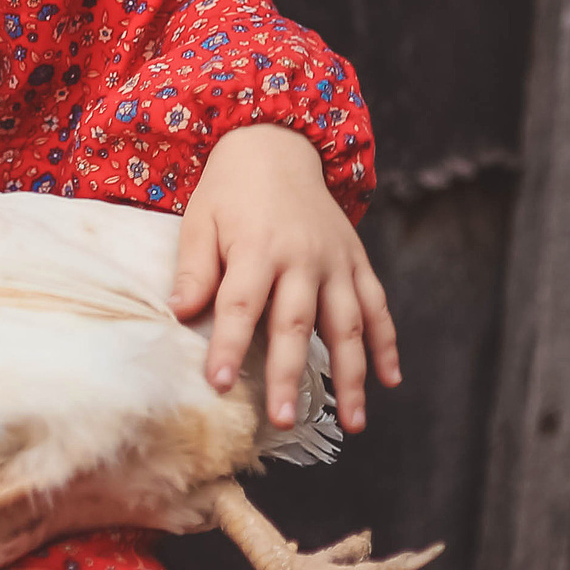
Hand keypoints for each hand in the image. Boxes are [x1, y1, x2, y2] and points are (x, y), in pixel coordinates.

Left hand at [169, 123, 399, 433]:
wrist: (276, 146)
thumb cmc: (229, 191)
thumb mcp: (200, 219)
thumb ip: (194, 268)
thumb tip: (179, 313)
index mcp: (257, 247)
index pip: (241, 306)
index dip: (229, 346)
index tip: (218, 384)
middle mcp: (302, 258)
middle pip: (296, 324)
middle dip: (289, 376)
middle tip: (284, 421)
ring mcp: (336, 262)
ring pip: (347, 326)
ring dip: (351, 376)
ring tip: (349, 423)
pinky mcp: (357, 262)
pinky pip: (377, 307)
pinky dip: (387, 344)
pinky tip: (390, 380)